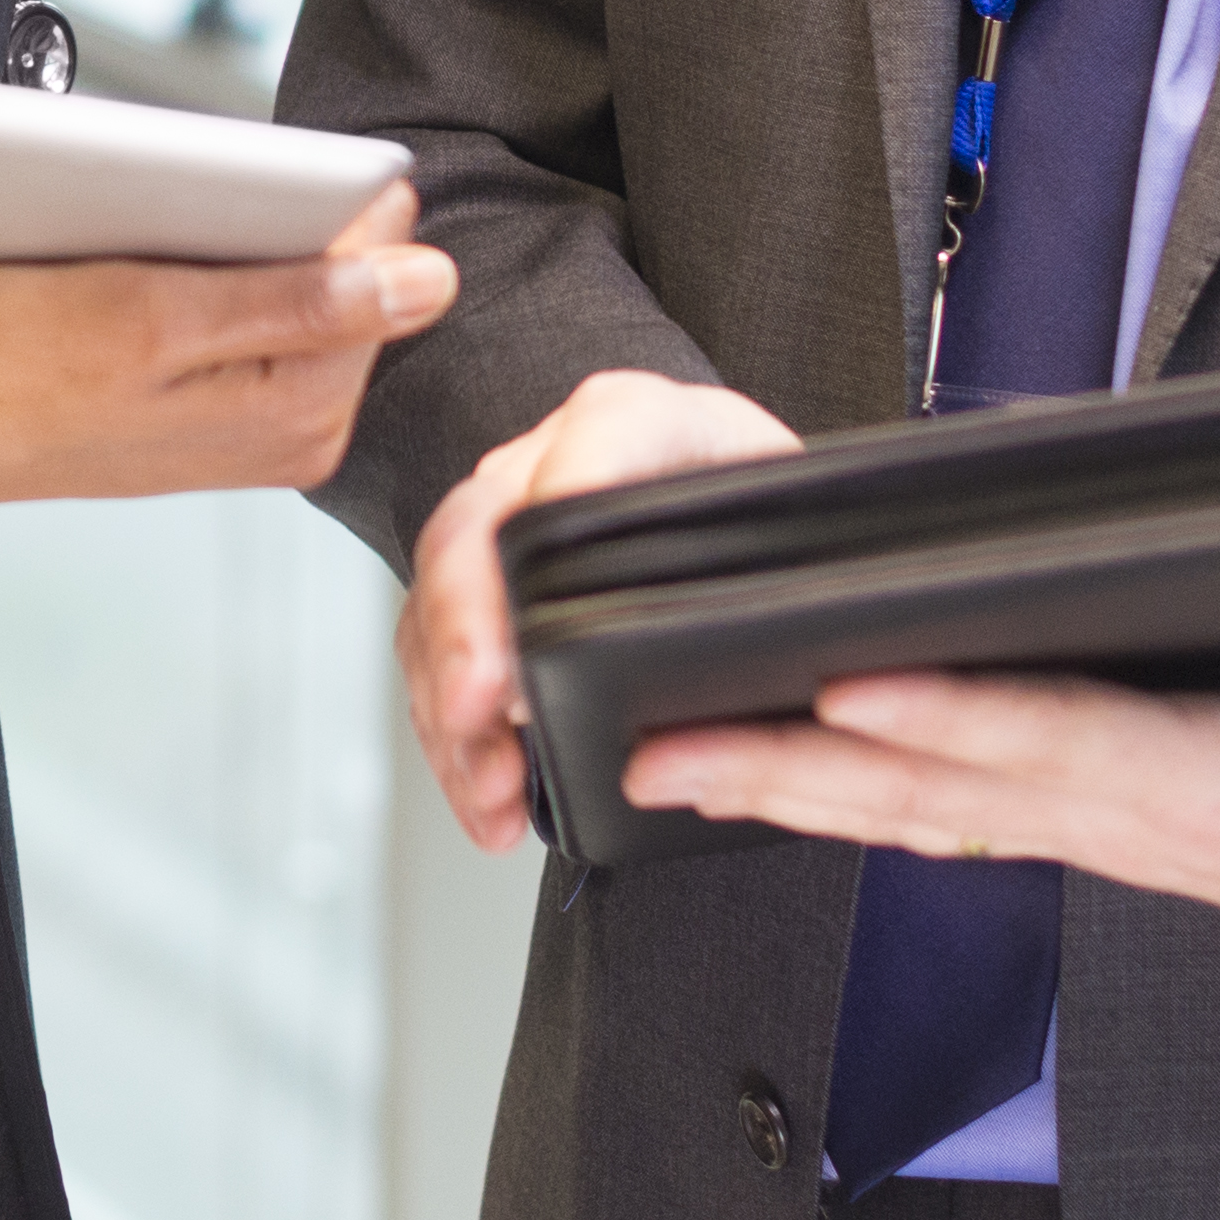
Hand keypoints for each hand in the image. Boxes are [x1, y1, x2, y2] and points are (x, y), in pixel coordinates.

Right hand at [0, 185, 452, 509]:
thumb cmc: (9, 371)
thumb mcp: (156, 316)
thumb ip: (302, 302)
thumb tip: (431, 280)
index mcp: (300, 415)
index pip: (384, 277)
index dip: (337, 204)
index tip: (270, 173)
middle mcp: (295, 436)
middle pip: (348, 290)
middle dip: (289, 233)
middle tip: (186, 216)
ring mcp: (259, 433)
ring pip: (301, 301)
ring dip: (247, 254)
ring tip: (157, 249)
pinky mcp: (219, 419)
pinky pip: (256, 326)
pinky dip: (216, 284)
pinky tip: (152, 279)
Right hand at [398, 367, 802, 851]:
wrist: (712, 518)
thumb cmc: (748, 513)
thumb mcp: (781, 509)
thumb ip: (772, 542)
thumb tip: (780, 630)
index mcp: (638, 421)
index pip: (606, 429)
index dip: (578, 473)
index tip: (556, 522)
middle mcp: (543, 466)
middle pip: (479, 528)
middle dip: (470, 624)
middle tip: (481, 700)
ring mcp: (494, 535)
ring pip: (440, 609)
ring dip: (454, 707)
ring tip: (491, 782)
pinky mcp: (472, 603)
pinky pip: (437, 667)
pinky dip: (457, 743)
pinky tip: (487, 798)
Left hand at [613, 576, 1219, 972]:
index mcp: (1211, 787)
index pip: (1060, 744)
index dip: (956, 722)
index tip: (849, 688)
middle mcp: (1126, 814)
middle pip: (938, 788)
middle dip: (796, 768)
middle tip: (659, 751)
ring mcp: (1093, 827)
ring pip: (914, 809)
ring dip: (787, 791)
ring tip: (660, 766)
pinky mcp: (1085, 824)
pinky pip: (940, 812)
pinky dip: (843, 796)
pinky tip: (758, 783)